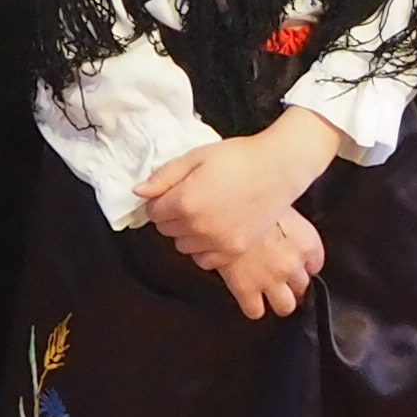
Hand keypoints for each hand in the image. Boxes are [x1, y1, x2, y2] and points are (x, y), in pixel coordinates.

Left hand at [138, 110, 346, 268]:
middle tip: (192, 200)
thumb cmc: (238, 157)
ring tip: (206, 213)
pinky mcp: (234, 251)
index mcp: (185, 200)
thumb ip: (164, 176)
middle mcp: (198, 226)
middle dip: (173, 216)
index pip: (153, 212)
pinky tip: (216, 229)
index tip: (172, 193)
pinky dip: (205, 248)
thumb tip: (138, 192)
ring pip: (183, 246)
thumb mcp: (197, 157)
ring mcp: (217, 242)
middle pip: (166, 230)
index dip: (159, 201)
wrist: (278, 169)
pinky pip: (204, 260)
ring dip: (188, 233)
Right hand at [213, 209, 326, 320]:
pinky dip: (252, 307)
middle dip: (292, 284)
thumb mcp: (278, 203)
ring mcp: (271, 280)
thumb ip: (288, 222)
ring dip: (279, 300)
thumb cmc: (246, 198)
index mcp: (306, 241)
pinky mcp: (246, 290)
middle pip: (303, 287)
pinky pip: (255, 311)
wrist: (219, 208)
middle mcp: (293, 264)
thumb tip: (283, 224)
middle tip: (280, 277)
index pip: (316, 264)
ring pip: (286, 306)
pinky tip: (248, 297)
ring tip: (269, 293)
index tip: (297, 262)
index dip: (304, 264)